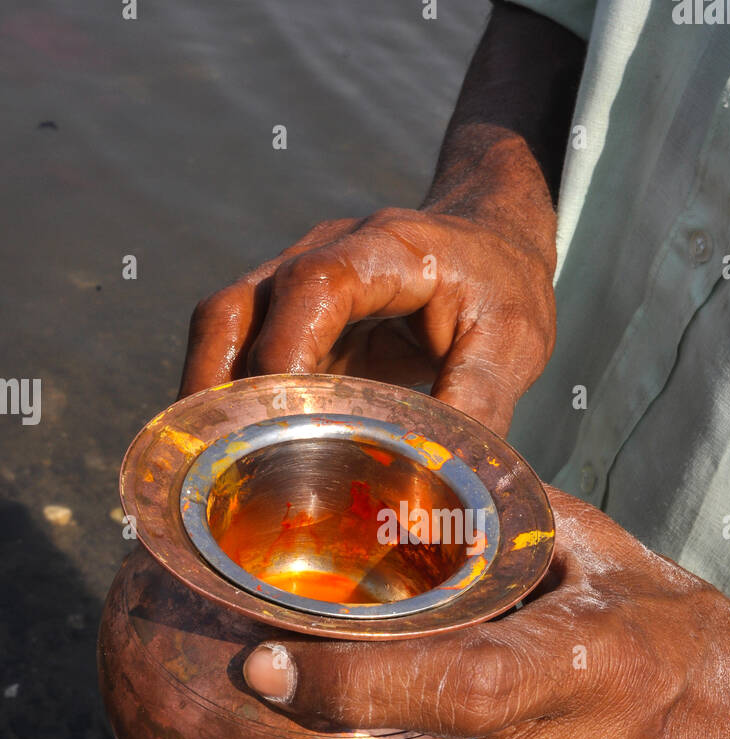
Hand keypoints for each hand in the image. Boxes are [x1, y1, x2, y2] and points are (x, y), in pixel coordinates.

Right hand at [178, 204, 555, 435]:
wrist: (490, 244)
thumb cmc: (502, 289)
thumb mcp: (513, 346)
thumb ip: (477, 410)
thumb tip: (439, 493)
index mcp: (385, 249)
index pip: (314, 283)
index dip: (287, 347)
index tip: (279, 418)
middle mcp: (321, 255)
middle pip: (236, 310)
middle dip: (216, 386)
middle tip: (216, 464)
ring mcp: (292, 284)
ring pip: (221, 332)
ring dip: (209, 398)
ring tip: (207, 470)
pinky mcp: (287, 322)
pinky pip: (238, 357)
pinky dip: (229, 404)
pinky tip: (236, 459)